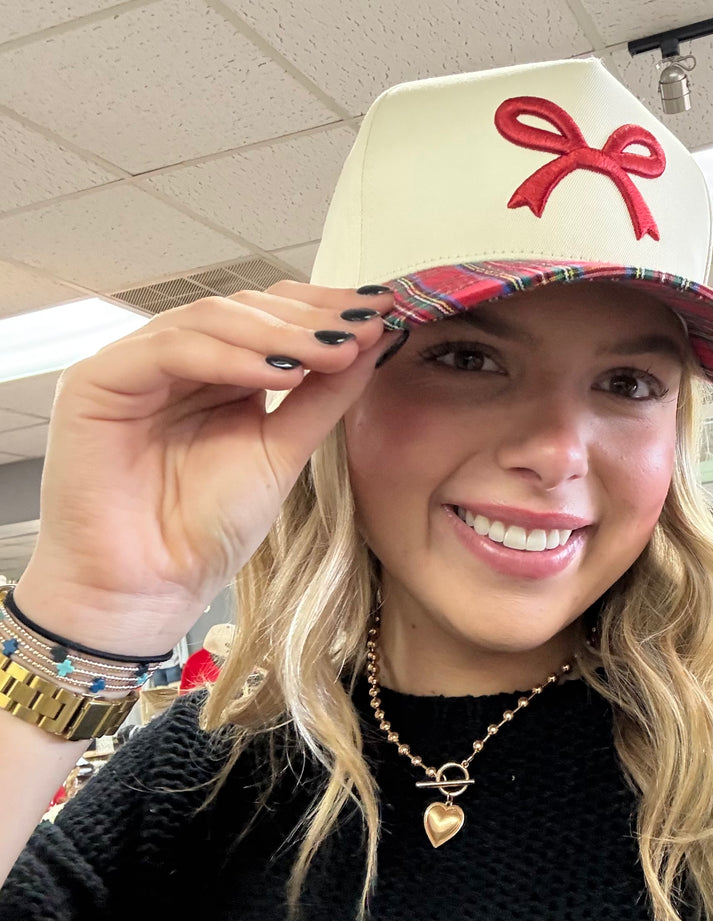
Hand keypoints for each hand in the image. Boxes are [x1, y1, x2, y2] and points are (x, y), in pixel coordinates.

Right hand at [16, 282, 396, 653]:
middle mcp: (175, 359)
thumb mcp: (284, 451)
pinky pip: (170, 350)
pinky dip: (229, 357)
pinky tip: (281, 374)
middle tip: (364, 324)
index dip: (325, 308)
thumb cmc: (209, 527)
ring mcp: (134, 365)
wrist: (152, 587)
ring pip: (210, 319)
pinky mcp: (96, 381)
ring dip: (280, 333)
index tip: (382, 312)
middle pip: (244, 307)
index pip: (272, 316)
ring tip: (333, 349)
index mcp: (218, 371)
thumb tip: (371, 341)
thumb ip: (323, 396)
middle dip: (311, 315)